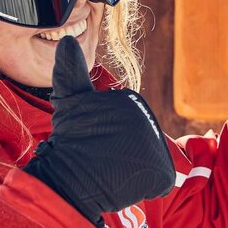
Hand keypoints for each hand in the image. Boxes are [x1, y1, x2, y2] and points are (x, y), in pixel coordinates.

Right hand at [23, 36, 174, 226]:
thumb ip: (71, 71)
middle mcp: (146, 119)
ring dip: (133, 171)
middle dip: (125, 155)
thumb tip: (67, 40)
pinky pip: (159, 182)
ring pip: (150, 162)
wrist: (67, 180)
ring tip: (111, 170)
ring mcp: (154, 145)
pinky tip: (123, 183)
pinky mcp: (160, 171)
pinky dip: (145, 187)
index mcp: (129, 101)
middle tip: (102, 158)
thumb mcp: (70, 101)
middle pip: (143, 144)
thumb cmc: (68, 142)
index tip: (94, 142)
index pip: (131, 126)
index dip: (111, 139)